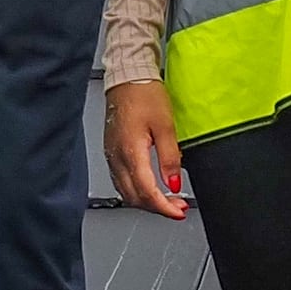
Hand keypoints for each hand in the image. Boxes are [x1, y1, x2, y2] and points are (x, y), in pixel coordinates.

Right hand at [105, 79, 189, 218]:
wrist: (127, 78)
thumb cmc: (144, 94)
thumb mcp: (166, 125)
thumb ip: (170, 158)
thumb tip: (174, 183)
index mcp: (131, 152)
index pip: (146, 191)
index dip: (164, 207)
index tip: (178, 212)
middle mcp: (117, 157)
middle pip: (134, 197)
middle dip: (157, 208)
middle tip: (177, 208)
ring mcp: (111, 156)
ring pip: (126, 192)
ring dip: (147, 201)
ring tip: (167, 201)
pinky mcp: (111, 152)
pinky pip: (121, 181)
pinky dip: (137, 191)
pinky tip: (149, 188)